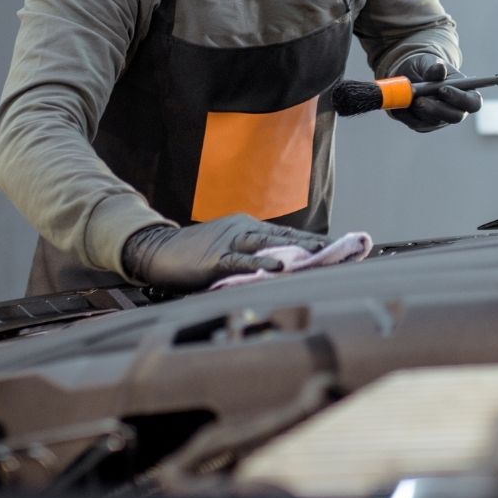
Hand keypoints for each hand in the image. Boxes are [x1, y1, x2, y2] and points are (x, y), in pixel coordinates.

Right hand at [121, 214, 330, 289]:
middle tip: (338, 250)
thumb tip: (281, 271)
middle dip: (312, 244)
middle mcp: (242, 229)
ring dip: (294, 250)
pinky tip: (277, 267)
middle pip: (283, 235)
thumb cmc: (195, 255)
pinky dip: (260, 263)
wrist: (159, 250)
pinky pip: (241, 260)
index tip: (336, 247)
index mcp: (247, 227)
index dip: (310, 241)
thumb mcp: (228, 251)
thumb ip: (252, 258)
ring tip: (318, 254)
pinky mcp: (215, 257)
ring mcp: (229, 241)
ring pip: (267, 243)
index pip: (285, 233)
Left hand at [388, 57, 480, 132]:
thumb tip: (439, 69)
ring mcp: (440, 120)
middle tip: (419, 100)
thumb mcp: (430, 61)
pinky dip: (405, 113)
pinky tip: (399, 102)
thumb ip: (434, 67)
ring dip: (417, 110)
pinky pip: (415, 123)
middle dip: (436, 109)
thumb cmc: (428, 66)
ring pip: (432, 121)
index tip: (443, 89)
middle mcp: (456, 110)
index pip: (473, 103)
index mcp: (466, 93)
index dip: (460, 99)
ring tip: (406, 95)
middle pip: (454, 117)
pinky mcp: (423, 125)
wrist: (412, 73)